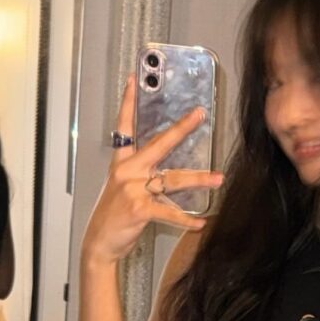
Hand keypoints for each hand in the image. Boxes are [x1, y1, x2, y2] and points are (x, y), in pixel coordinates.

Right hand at [81, 75, 223, 265]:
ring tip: (218, 179)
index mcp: (122, 163)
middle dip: (181, 129)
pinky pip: (168, 212)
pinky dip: (185, 220)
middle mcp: (128, 171)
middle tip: (200, 115)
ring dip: (198, 179)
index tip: (133, 79)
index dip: (128, 103)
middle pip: (159, 144)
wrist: (100, 241)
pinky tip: (200, 223)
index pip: (124, 127)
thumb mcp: (122, 188)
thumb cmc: (114, 215)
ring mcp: (134, 189)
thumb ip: (141, 176)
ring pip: (173, 179)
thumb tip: (165, 173)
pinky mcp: (139, 209)